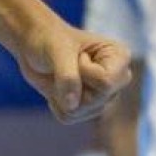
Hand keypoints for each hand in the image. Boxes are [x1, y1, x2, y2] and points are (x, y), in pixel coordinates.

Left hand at [16, 22, 132, 123]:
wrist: (35, 44)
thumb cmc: (51, 38)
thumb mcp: (58, 49)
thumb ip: (67, 75)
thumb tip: (72, 105)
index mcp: (120, 57)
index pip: (106, 82)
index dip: (84, 72)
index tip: (79, 55)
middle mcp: (117, 79)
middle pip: (96, 101)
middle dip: (73, 87)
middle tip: (67, 64)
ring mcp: (103, 96)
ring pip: (82, 112)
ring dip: (62, 95)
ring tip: (61, 73)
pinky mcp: (87, 108)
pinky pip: (69, 117)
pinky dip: (56, 103)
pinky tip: (57, 86)